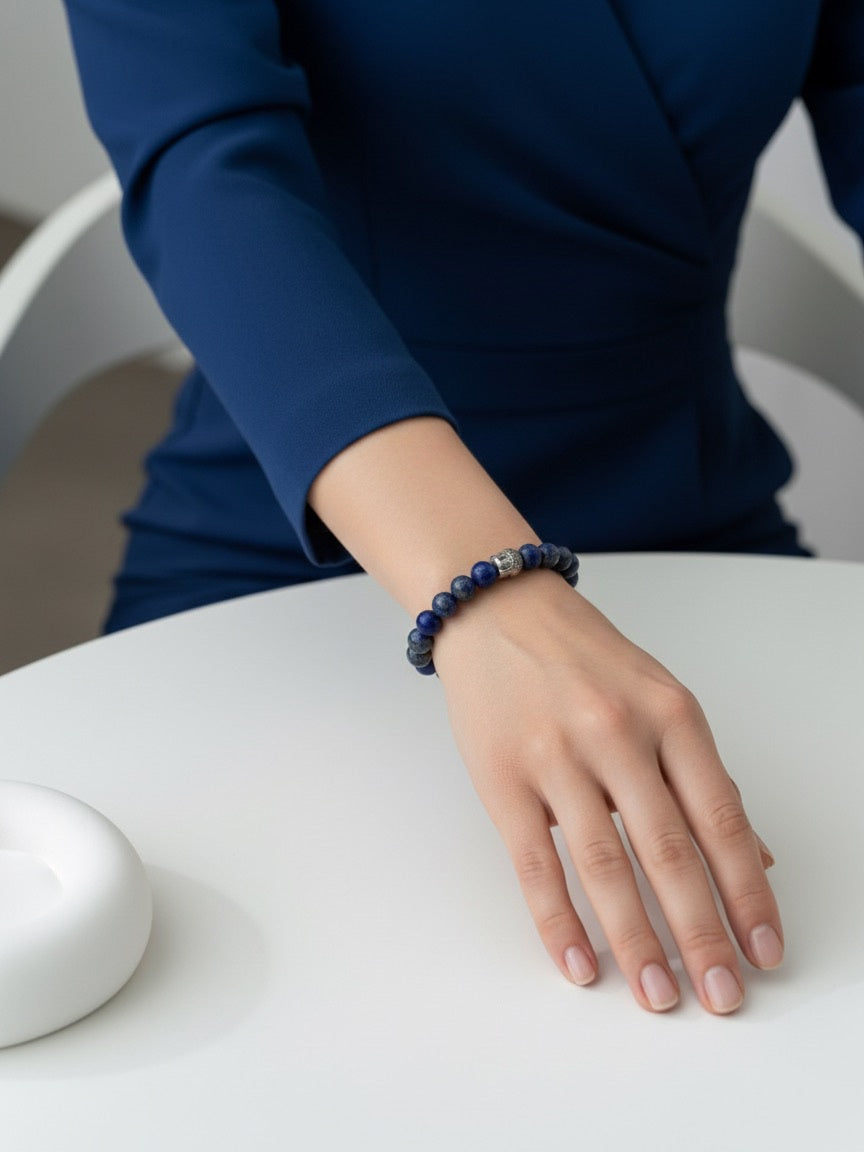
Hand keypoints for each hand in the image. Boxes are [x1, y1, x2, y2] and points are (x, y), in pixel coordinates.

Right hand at [433, 568, 783, 1013]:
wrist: (497, 611)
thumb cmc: (583, 659)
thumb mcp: (660, 698)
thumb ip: (703, 776)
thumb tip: (757, 859)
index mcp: (671, 713)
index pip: (721, 818)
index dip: (747, 891)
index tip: (763, 949)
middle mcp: (619, 734)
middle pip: (670, 852)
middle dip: (701, 935)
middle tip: (720, 996)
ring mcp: (557, 756)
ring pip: (606, 866)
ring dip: (636, 941)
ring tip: (658, 995)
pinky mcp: (502, 777)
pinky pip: (535, 863)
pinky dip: (558, 920)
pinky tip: (577, 963)